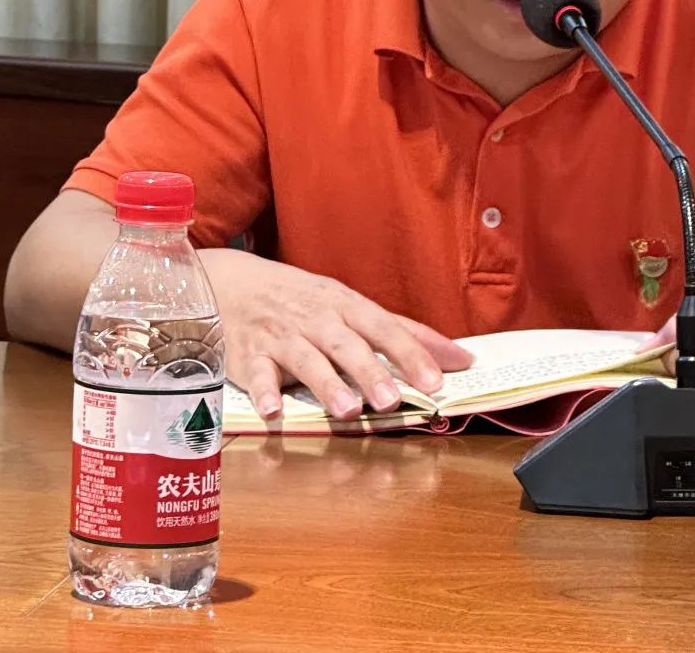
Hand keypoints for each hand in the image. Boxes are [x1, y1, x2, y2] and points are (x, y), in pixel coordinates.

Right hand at [199, 249, 473, 419]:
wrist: (233, 284)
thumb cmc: (304, 300)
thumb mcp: (353, 306)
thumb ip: (405, 333)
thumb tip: (461, 358)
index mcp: (346, 306)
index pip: (385, 328)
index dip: (411, 354)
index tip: (436, 381)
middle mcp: (317, 319)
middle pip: (347, 345)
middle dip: (371, 371)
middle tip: (394, 401)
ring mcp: (281, 336)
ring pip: (306, 360)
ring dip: (327, 384)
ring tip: (348, 410)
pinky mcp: (248, 355)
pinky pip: (255, 374)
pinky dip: (263, 391)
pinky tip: (273, 411)